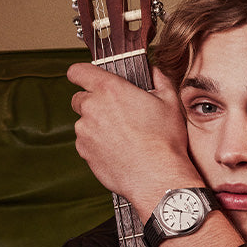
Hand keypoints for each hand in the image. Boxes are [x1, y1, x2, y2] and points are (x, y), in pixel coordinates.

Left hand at [67, 62, 202, 217]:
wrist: (157, 176)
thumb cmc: (164, 140)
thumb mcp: (169, 101)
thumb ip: (159, 79)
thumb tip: (154, 70)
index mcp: (109, 89)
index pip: (78, 71)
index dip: (80, 73)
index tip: (85, 77)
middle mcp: (91, 108)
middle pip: (79, 98)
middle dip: (92, 102)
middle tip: (114, 111)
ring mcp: (84, 131)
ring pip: (83, 122)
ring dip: (95, 125)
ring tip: (120, 135)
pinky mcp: (84, 152)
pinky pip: (85, 142)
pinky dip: (95, 144)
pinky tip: (116, 149)